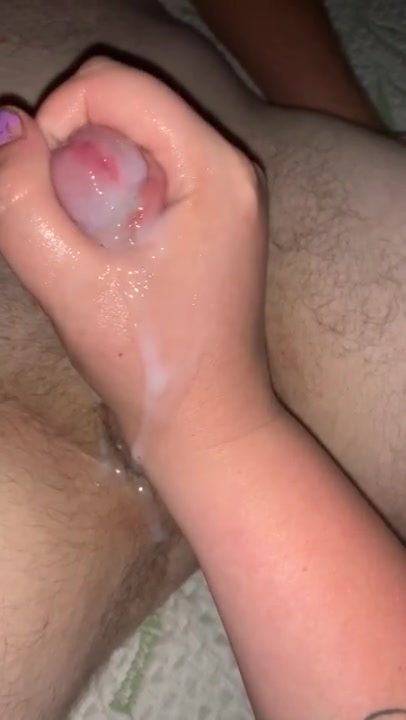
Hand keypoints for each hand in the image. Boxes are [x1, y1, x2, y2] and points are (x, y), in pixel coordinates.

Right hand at [0, 58, 273, 477]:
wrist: (209, 419)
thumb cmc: (154, 365)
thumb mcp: (73, 288)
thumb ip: (22, 203)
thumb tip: (8, 128)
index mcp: (214, 168)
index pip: (113, 85)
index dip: (57, 121)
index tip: (41, 191)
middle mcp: (230, 166)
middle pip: (124, 106)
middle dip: (75, 155)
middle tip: (72, 231)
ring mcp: (226, 191)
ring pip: (132, 139)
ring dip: (90, 181)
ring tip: (94, 250)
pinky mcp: (214, 215)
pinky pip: (148, 171)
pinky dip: (112, 197)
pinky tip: (113, 254)